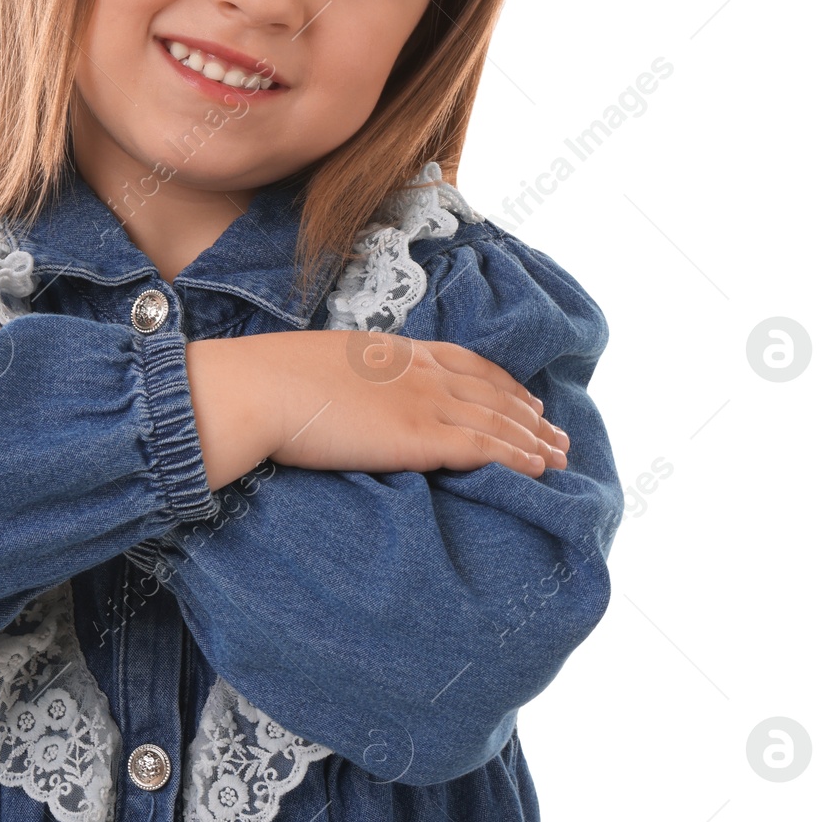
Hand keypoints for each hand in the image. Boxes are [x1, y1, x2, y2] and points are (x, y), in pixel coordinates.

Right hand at [187, 329, 568, 484]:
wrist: (260, 388)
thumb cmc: (272, 380)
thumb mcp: (323, 366)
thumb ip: (352, 378)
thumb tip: (348, 396)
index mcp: (395, 350)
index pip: (466, 362)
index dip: (501, 382)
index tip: (524, 398)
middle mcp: (418, 372)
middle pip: (492, 392)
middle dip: (529, 415)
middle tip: (557, 435)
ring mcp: (422, 402)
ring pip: (497, 421)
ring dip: (535, 440)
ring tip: (561, 458)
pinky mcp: (418, 436)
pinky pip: (485, 449)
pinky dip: (519, 459)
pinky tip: (540, 470)